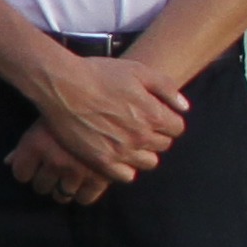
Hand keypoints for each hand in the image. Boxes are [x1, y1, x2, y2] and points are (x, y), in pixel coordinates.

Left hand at [1, 119, 108, 204]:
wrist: (109, 102)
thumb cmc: (71, 109)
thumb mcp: (44, 121)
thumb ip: (25, 144)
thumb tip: (8, 162)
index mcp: (36, 143)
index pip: (20, 173)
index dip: (27, 168)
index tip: (35, 163)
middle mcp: (55, 159)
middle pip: (40, 186)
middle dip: (46, 179)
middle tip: (57, 168)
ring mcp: (78, 170)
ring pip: (61, 195)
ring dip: (64, 187)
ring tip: (71, 173)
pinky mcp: (100, 177)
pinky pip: (84, 198)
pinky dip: (84, 192)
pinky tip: (86, 180)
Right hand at [24, 53, 187, 189]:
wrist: (62, 85)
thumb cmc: (99, 74)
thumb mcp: (138, 70)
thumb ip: (166, 88)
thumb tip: (184, 108)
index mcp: (153, 114)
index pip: (177, 128)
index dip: (168, 120)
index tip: (156, 115)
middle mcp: (141, 136)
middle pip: (164, 145)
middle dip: (156, 135)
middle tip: (139, 125)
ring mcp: (121, 151)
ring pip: (148, 162)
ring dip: (143, 152)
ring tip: (129, 140)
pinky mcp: (102, 161)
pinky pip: (126, 175)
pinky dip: (126, 167)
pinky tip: (117, 153)